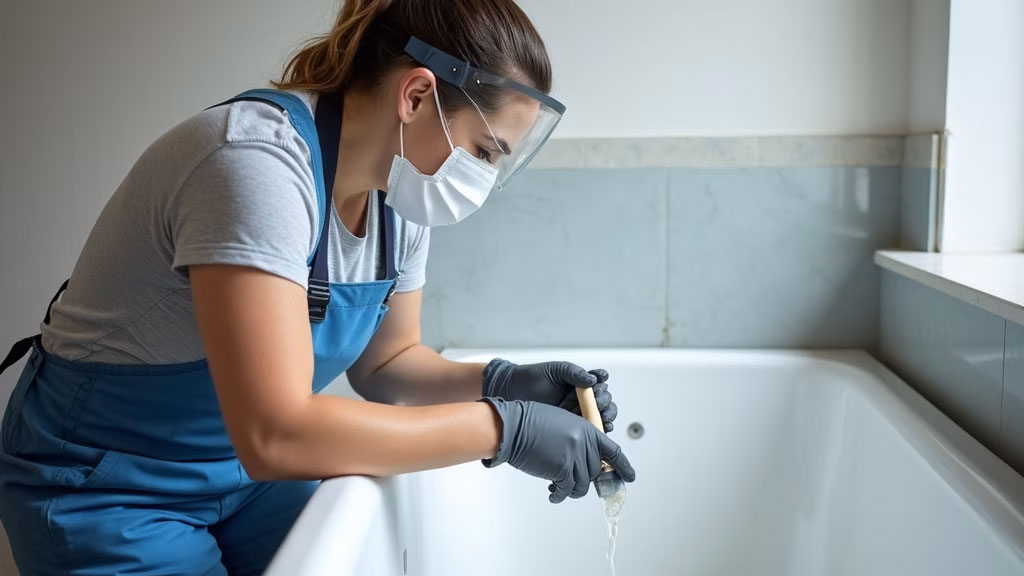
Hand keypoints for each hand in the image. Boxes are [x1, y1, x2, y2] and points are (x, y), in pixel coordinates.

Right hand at [480, 398, 635, 502]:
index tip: (629, 476)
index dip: (623, 466)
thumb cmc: (529, 421)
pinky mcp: (563, 470)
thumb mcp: (561, 422)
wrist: (513, 427)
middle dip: (585, 478)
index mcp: (587, 429)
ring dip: (572, 489)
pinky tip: (553, 494)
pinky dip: (560, 495)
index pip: (613, 450)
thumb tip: (582, 458)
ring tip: (560, 488)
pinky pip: (567, 490)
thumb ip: (576, 438)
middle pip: (596, 470)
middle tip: (573, 482)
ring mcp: (575, 457)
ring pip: (583, 483)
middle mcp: (585, 443)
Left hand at [482, 359, 617, 430]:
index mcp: (580, 384)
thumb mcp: (555, 370)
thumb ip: (574, 372)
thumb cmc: (533, 378)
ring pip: (599, 418)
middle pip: (603, 402)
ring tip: (601, 419)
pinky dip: (597, 431)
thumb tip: (593, 380)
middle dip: (604, 403)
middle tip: (597, 404)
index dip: (602, 387)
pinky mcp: (570, 428)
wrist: (512, 392)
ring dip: (605, 418)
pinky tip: (599, 430)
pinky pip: (588, 431)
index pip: (600, 385)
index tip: (597, 386)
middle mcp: (581, 399)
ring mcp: (576, 414)